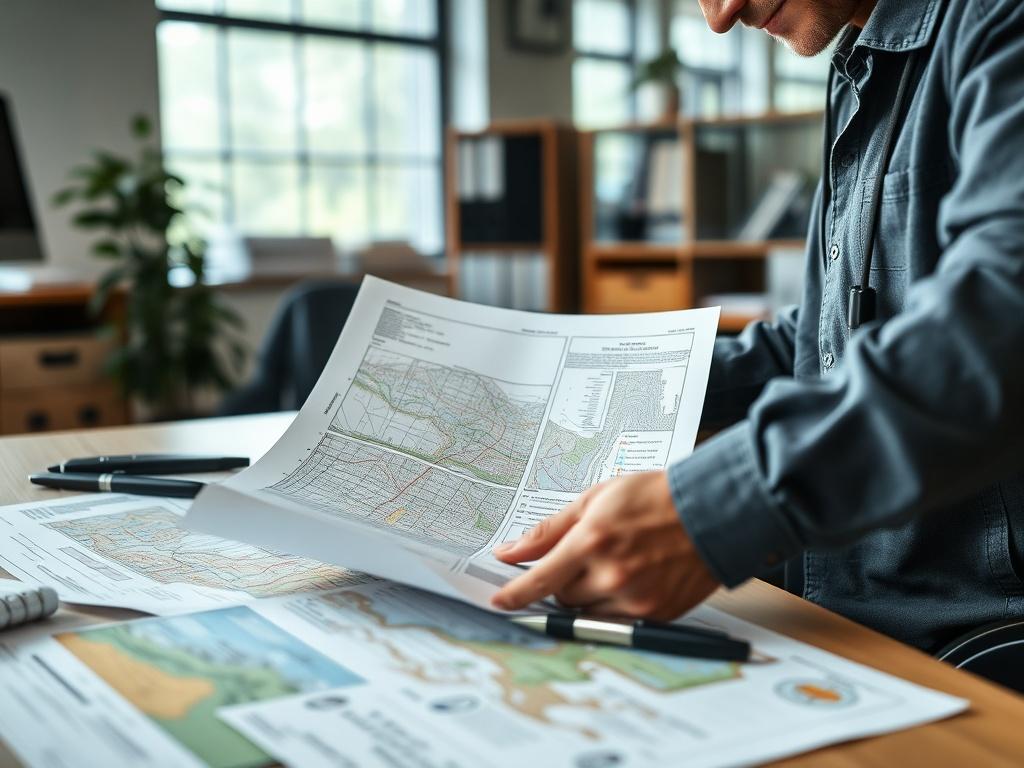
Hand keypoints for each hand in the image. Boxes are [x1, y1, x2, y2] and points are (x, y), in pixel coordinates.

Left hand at [490, 471, 719, 619]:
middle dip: (565, 579)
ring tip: (614, 563)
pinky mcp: (655, 615)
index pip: (540, 579)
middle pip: (562, 596)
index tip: (499, 601)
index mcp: (592, 540)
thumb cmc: (656, 498)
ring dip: (588, 594)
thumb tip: (511, 550)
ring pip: (587, 611)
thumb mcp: (596, 499)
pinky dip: (613, 605)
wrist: (712, 512)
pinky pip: (615, 621)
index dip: (515, 593)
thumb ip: (551, 529)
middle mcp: (612, 574)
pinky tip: (631, 578)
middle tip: (587, 555)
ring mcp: (635, 599)